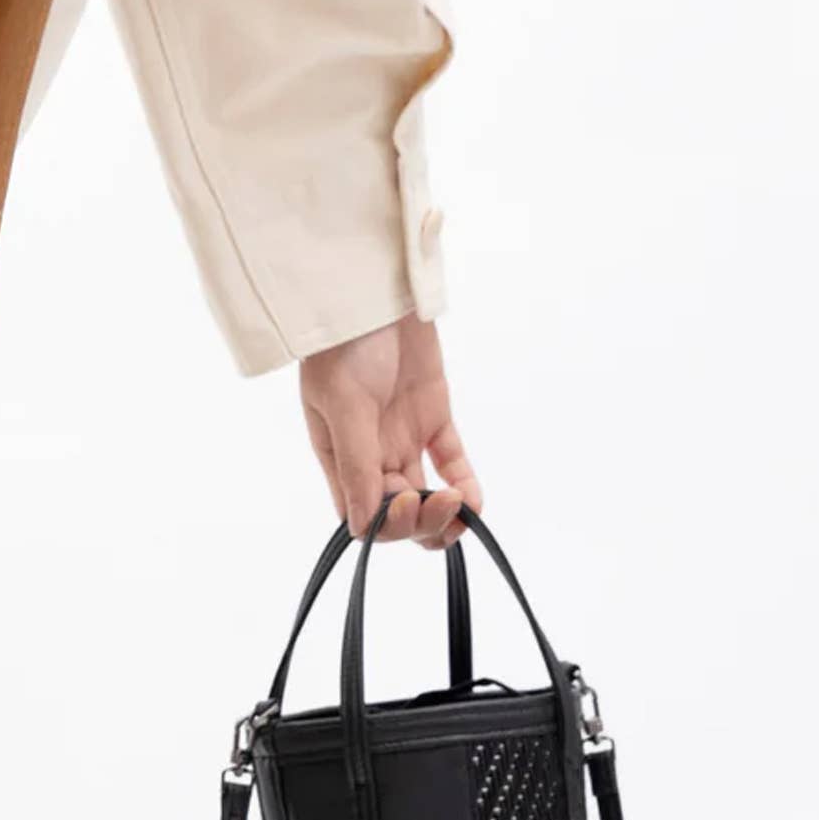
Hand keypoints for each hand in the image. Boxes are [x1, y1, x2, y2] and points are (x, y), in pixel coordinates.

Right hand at [299, 313, 481, 549]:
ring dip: (445, 511)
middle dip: (421, 519)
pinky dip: (465, 483)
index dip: (389, 523)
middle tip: (443, 501)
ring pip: (426, 494)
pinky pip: (451, 461)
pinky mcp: (433, 419)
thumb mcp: (344, 404)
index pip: (364, 516)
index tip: (408, 501)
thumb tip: (362, 527)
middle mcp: (371, 457)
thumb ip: (356, 465)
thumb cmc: (343, 344)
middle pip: (399, 513)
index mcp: (341, 459)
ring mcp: (403, 439)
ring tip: (464, 507)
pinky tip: (476, 501)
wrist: (372, 292)